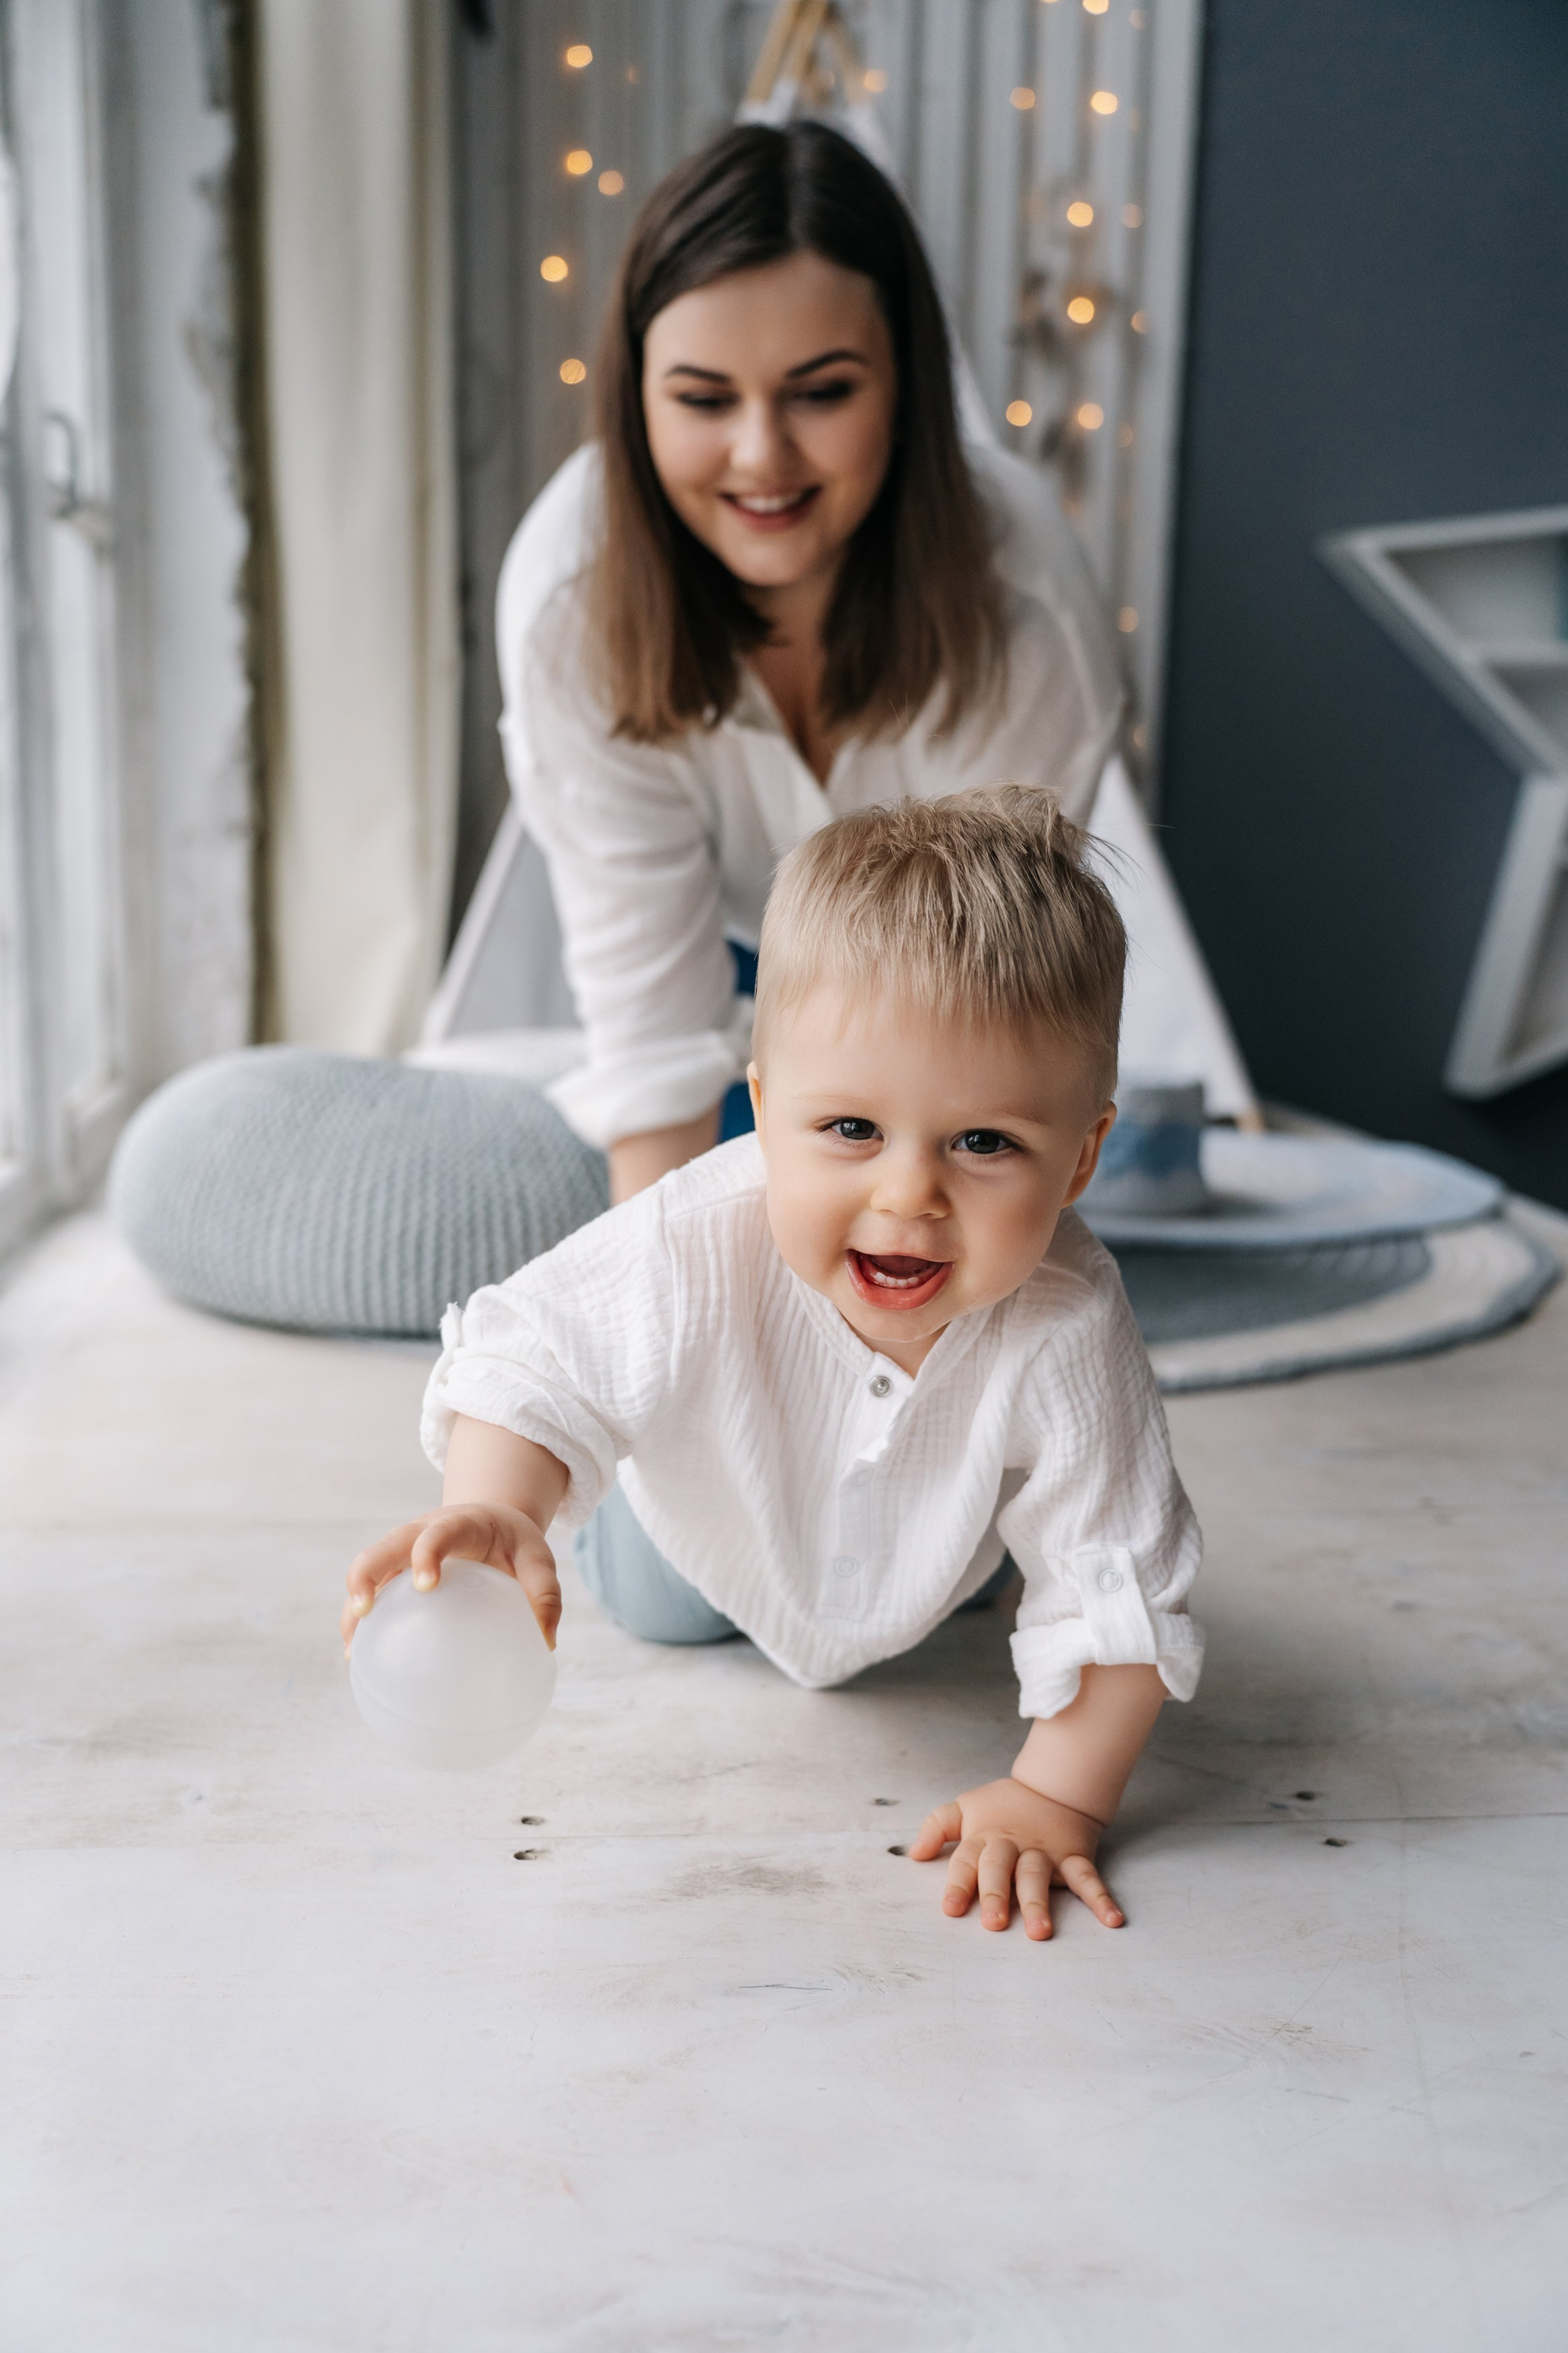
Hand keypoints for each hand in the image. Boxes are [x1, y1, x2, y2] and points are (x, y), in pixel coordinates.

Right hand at [341, 1503, 560, 1656]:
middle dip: (368, 1571)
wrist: (493, 1522)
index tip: (426, 1585)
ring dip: (355, 1598)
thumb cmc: (516, 1545)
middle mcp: (422, 1532)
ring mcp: (404, 1551)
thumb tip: (546, 1642)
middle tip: (363, 1607)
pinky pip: (373, 1591)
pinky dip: (360, 1617)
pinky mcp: (396, 1571)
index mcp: (460, 1523)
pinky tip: (358, 1655)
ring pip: (369, 1566)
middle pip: (386, 1545)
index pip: (439, 1531)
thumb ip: (546, 1594)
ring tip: (351, 1644)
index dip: (427, 1552)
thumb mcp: (538, 1559)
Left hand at [909, 1777, 1123, 1940]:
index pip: (967, 1861)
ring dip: (1039, 1903)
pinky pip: (1088, 1878)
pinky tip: (1112, 1920)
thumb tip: (914, 1854)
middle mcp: (1013, 1847)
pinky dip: (1101, 1898)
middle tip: (993, 1924)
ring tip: (1040, 1932)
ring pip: (1039, 1876)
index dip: (958, 1884)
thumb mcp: (966, 1807)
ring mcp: (1045, 1852)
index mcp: (985, 1838)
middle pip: (1001, 1870)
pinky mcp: (1074, 1857)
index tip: (951, 1908)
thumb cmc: (1005, 1805)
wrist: (1055, 1785)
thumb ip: (938, 1827)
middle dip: (997, 1895)